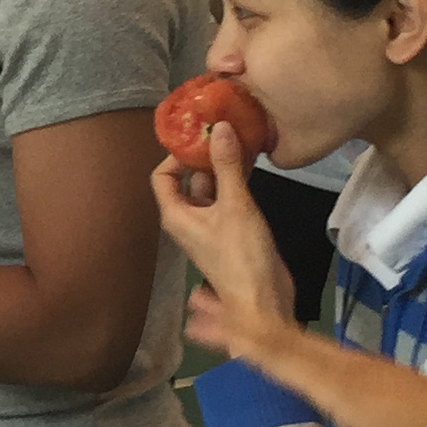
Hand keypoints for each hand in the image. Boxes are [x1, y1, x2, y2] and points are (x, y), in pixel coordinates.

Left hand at [152, 121, 295, 337]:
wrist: (264, 299)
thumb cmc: (242, 255)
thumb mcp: (235, 205)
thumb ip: (227, 165)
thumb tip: (219, 127)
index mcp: (175, 214)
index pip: (162, 175)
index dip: (177, 155)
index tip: (200, 136)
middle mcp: (187, 219)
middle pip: (187, 179)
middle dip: (204, 156)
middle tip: (225, 130)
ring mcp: (209, 225)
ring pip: (210, 188)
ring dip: (223, 167)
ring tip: (241, 140)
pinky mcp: (229, 230)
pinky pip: (226, 199)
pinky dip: (235, 182)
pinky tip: (252, 165)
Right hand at [217, 332, 426, 426]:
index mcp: (337, 387)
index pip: (271, 354)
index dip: (232, 335)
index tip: (196, 316)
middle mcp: (350, 368)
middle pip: (285, 338)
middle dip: (241, 322)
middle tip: (201, 302)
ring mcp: (373, 371)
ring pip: (308, 343)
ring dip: (268, 332)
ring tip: (240, 324)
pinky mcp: (390, 380)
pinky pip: (328, 353)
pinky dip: (298, 346)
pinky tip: (304, 357)